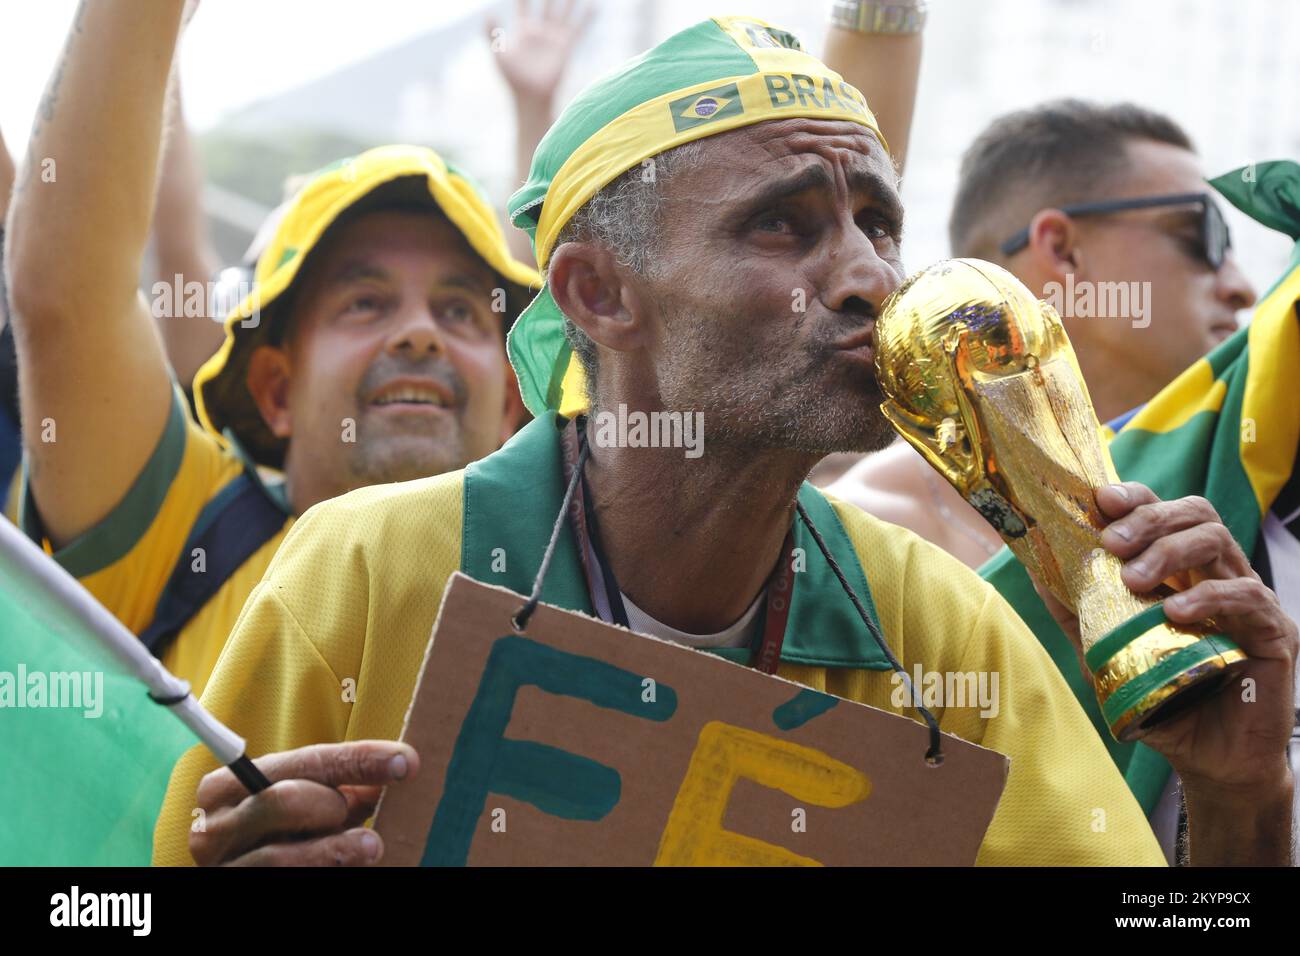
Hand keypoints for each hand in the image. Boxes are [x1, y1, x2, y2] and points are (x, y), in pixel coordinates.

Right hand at [189, 740, 419, 865]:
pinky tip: (345, 868)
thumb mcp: (301, 806)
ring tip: (371, 846)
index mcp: (229, 785)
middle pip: (284, 800)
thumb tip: (398, 766)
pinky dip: (319, 873)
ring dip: (334, 849)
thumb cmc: (274, 836)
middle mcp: (215, 824)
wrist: (229, 878)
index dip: (359, 759)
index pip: (305, 761)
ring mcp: (220, 865)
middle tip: (360, 815)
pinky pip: (279, 882)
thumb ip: (341, 788)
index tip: (406, 762)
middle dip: (332, 804)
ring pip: (279, 856)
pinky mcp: (229, 890)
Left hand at [486, 0, 590, 106]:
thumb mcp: (499, 53)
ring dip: (569, 0)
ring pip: (563, 12)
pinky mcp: (566, 46)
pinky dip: (586, 18)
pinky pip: (578, 29)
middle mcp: (541, 30)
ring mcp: (554, 37)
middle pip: (546, 3)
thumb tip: (487, 13)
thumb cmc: (513, 77)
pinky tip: (593, 7)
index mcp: (524, 29)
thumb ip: (492, 33)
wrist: (531, 95)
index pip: (524, 4)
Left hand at [1032, 482, 1296, 795]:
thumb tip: (1036, 572)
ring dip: (1170, 551)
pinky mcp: (1274, 631)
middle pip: (1194, 513)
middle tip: (1110, 542)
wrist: (1208, 758)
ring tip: (1134, 580)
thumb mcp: (1107, 652)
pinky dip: (1209, 596)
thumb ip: (1078, 612)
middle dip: (1148, 518)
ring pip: (1218, 541)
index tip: (1101, 500)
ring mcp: (1248, 599)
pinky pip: (1248, 596)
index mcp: (1181, 569)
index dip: (1136, 498)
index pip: (1164, 511)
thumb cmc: (1162, 698)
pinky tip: (1176, 612)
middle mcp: (1217, 573)